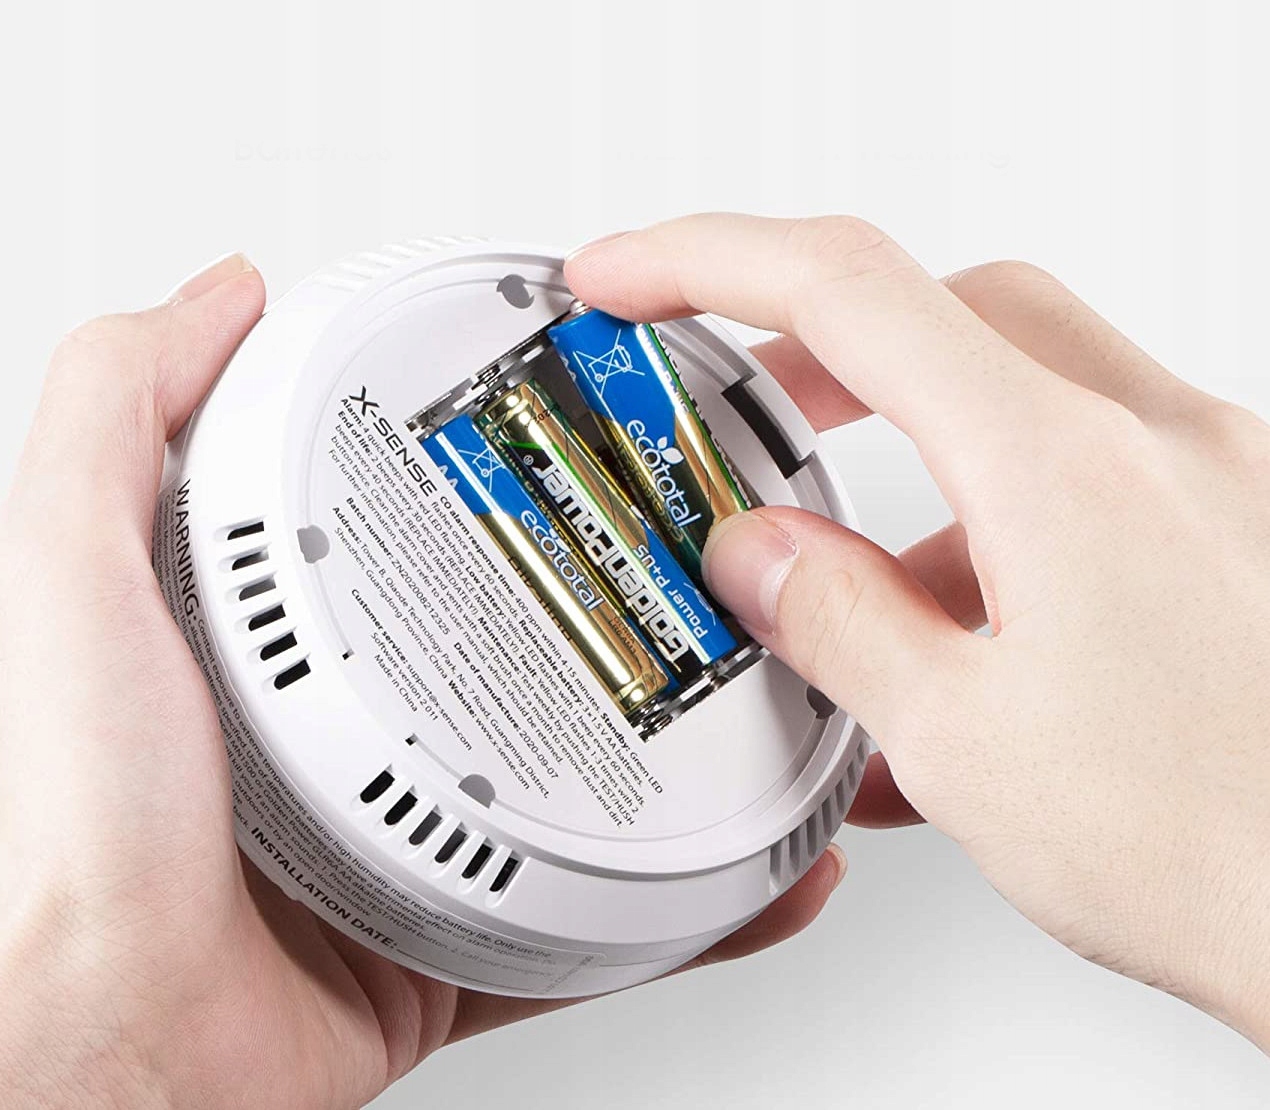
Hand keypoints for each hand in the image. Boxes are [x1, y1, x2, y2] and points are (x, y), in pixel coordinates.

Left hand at [0, 254, 845, 1108]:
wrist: (114, 1054)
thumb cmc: (78, 834)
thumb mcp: (73, 575)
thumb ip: (115, 414)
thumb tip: (213, 297)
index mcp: (274, 651)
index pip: (409, 532)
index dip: (493, 476)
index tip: (571, 437)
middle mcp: (349, 743)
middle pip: (513, 653)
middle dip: (616, 615)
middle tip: (701, 570)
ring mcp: (411, 847)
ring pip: (576, 790)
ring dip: (677, 758)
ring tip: (754, 705)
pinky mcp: (457, 946)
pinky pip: (596, 929)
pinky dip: (687, 917)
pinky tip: (753, 878)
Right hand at [566, 214, 1269, 1049]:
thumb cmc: (1223, 854)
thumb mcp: (966, 741)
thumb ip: (838, 622)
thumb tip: (760, 555)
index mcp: (1066, 470)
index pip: (850, 293)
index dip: (706, 261)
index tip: (624, 276)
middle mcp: (1158, 442)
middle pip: (948, 309)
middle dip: (822, 349)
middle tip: (746, 408)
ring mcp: (1213, 478)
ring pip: (1025, 392)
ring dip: (921, 467)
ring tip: (863, 589)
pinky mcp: (1238, 529)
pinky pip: (1092, 474)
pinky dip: (1002, 523)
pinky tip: (969, 634)